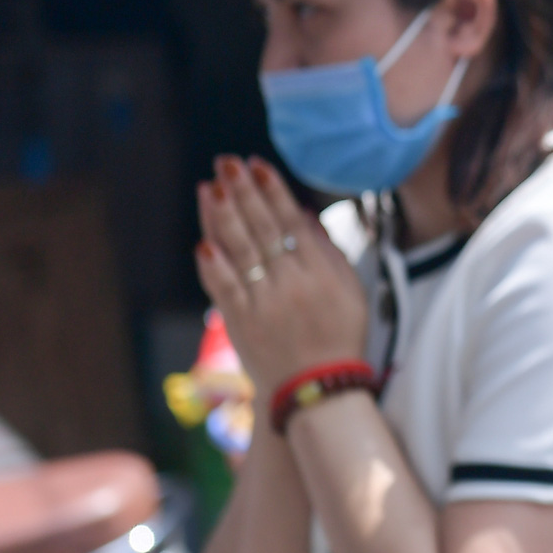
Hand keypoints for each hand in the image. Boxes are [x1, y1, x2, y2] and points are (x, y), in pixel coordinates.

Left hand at [195, 156, 370, 402]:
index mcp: (318, 272)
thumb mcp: (350, 290)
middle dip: (242, 192)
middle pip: (260, 229)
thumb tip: (302, 214)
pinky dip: (213, 266)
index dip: (272, 191)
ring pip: (239, 252)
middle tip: (226, 163)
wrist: (317, 389)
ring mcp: (262, 303)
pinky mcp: (241, 324)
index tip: (257, 165)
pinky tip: (203, 241)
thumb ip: (327, 250)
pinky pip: (224, 289)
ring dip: (222, 218)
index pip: (289, 221)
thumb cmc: (340, 337)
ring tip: (209, 188)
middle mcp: (289, 283)